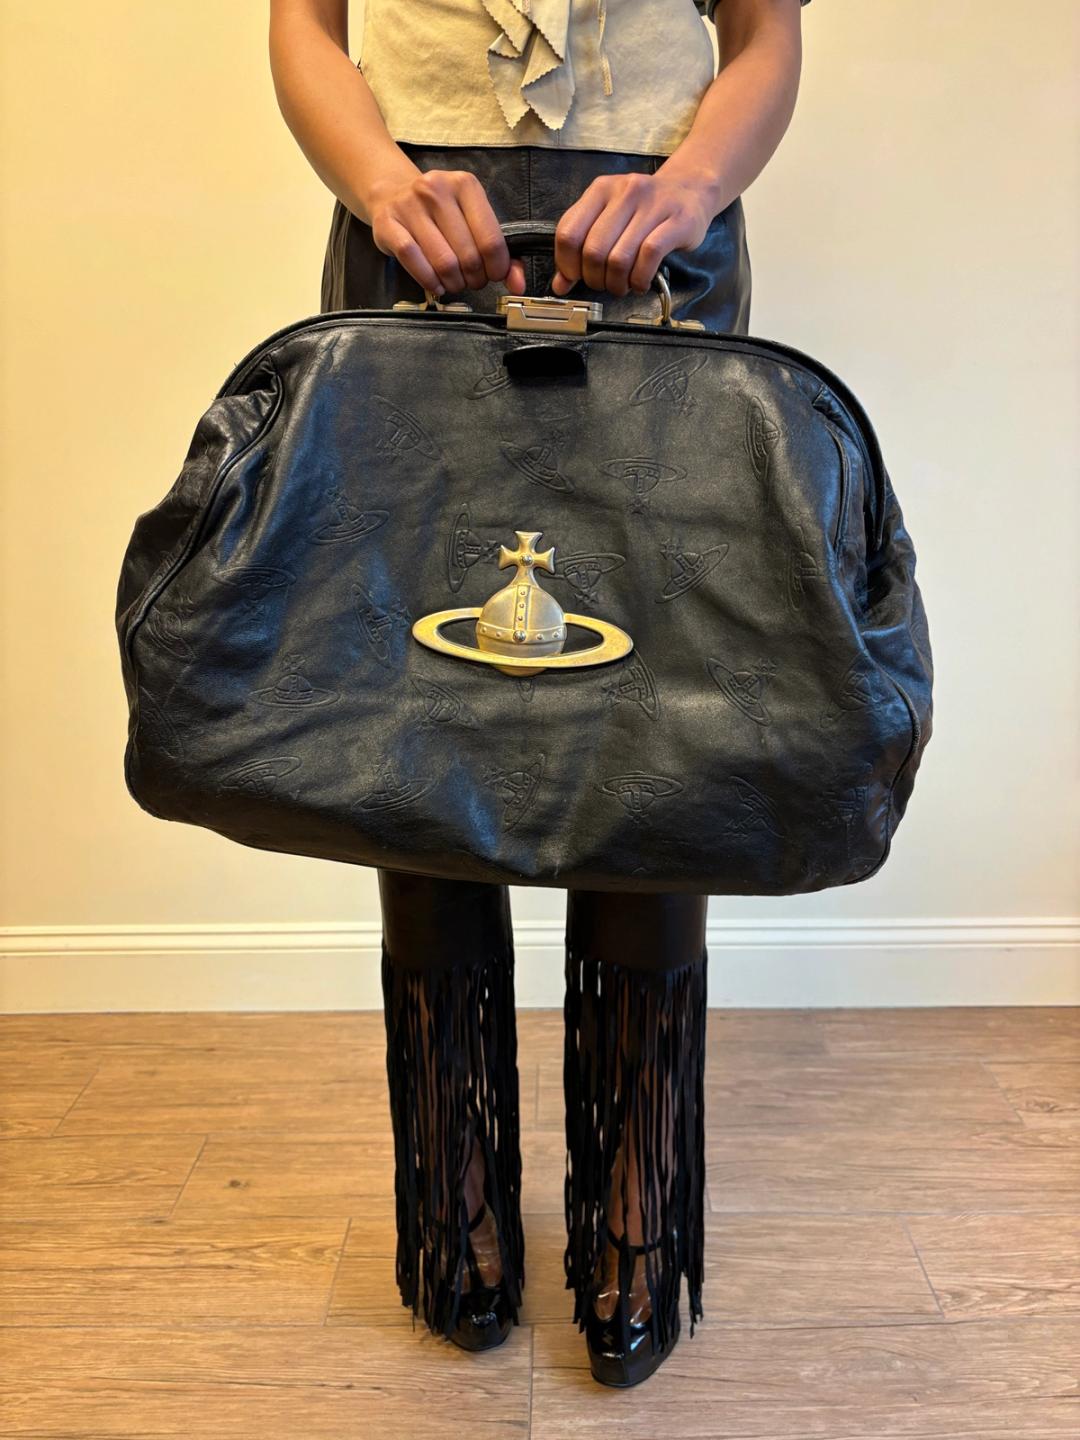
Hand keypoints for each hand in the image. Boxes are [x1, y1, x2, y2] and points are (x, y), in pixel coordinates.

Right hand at [368, 167, 526, 297]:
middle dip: (474, 278)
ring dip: (453, 283)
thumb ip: (500, 251)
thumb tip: (517, 283)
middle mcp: (436, 190)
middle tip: (471, 280)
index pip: (491, 240)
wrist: (391, 192)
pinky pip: (413, 261)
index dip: (496, 268)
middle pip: (468, 255)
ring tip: (454, 282)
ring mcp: (410, 205)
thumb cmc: (438, 212)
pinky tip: (435, 283)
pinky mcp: (388, 223)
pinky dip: (429, 280)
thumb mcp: (472, 219)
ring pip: (443, 262)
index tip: (493, 275)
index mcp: (465, 185)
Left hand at [550, 170, 713, 297]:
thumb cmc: (646, 209)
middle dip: (595, 279)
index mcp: (601, 189)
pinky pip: (649, 256)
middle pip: (593, 251)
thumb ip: (582, 247)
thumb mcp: (609, 219)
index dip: (568, 264)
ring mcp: (652, 204)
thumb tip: (560, 284)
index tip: (577, 277)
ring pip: (619, 258)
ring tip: (624, 285)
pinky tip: (640, 282)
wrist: (691, 189)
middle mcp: (625, 191)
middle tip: (605, 284)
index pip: (568, 232)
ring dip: (617, 283)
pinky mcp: (677, 220)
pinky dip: (640, 279)